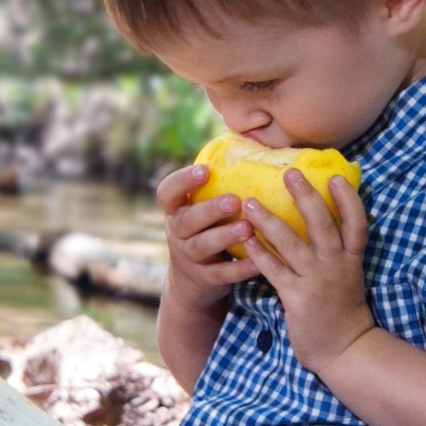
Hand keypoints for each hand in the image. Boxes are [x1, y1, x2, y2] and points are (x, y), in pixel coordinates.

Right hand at [155, 157, 254, 295]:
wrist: (192, 283)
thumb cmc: (206, 232)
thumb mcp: (201, 211)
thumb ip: (217, 187)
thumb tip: (250, 142)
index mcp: (176, 210)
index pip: (167, 192)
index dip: (183, 180)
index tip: (204, 170)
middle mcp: (177, 232)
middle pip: (187, 220)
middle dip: (210, 210)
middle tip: (235, 200)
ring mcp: (188, 257)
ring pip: (202, 246)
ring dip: (225, 236)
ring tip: (248, 228)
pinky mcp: (204, 279)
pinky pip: (220, 274)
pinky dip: (238, 269)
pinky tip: (258, 262)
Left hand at [233, 157, 377, 375]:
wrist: (344, 350)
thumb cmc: (343, 312)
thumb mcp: (349, 278)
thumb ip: (338, 254)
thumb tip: (324, 227)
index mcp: (351, 259)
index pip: (356, 222)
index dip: (347, 198)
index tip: (336, 177)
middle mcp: (336, 265)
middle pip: (322, 223)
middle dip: (305, 196)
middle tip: (289, 173)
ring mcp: (317, 280)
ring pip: (292, 243)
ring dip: (269, 220)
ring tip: (250, 202)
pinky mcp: (298, 298)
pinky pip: (274, 270)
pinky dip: (259, 254)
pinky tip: (245, 241)